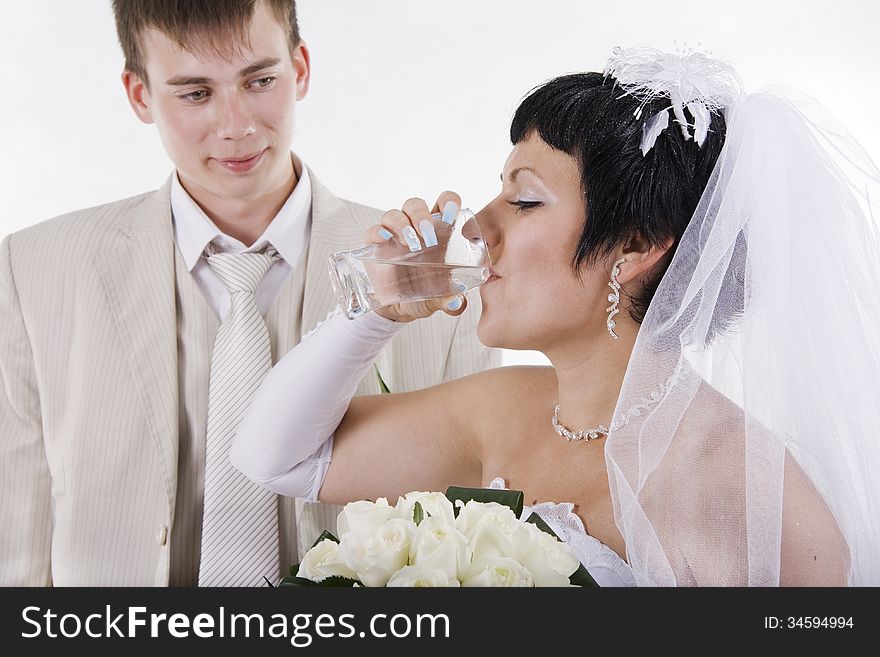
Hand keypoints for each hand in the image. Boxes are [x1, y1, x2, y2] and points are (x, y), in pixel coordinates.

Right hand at [366, 192, 468, 322]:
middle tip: (428, 236)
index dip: (448, 201)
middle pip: (415, 205)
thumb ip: (451, 301)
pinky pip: (374, 230)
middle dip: (421, 215)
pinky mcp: (375, 245)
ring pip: (394, 214)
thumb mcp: (440, 299)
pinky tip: (384, 240)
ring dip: (401, 224)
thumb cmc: (424, 294)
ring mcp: (393, 235)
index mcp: (438, 232)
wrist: (398, 309)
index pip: (444, 203)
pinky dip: (377, 232)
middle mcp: (414, 228)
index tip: (451, 214)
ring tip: (408, 244)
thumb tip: (455, 302)